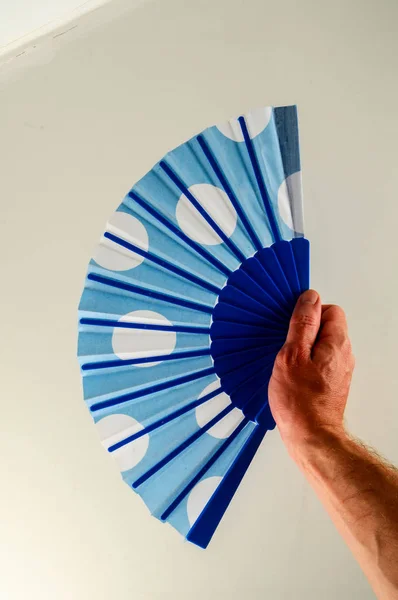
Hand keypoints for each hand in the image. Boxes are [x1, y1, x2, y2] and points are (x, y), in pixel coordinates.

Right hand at [268, 290, 354, 455]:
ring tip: (286, 362)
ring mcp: (338, 370)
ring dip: (302, 348)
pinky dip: (304, 363)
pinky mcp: (330, 383)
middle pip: (326, 327)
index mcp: (337, 343)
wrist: (310, 437)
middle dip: (304, 330)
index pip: (330, 310)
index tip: (291, 323)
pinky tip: (290, 375)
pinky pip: (318, 362)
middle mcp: (343, 355)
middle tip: (285, 343)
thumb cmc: (300, 402)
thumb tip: (309, 298)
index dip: (309, 312)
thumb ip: (302, 324)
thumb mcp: (292, 355)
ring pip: (320, 345)